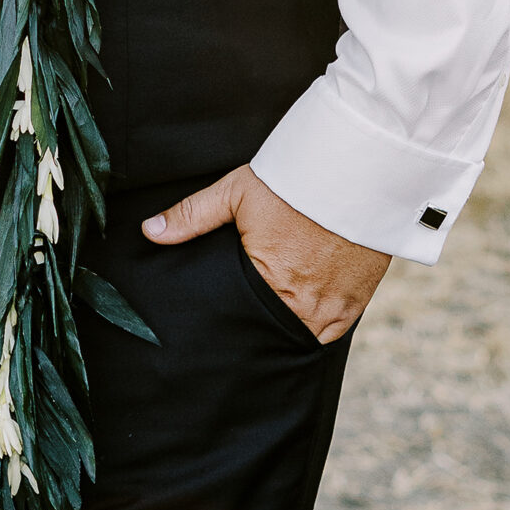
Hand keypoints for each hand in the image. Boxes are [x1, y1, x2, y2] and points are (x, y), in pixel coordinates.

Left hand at [142, 164, 390, 343]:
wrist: (357, 172)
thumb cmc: (293, 181)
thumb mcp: (235, 193)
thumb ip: (192, 216)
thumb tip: (150, 232)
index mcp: (269, 282)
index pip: (242, 318)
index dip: (233, 320)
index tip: (226, 319)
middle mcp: (304, 304)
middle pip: (274, 333)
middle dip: (260, 330)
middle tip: (247, 324)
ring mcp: (335, 306)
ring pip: (305, 336)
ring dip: (290, 331)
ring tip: (273, 324)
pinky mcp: (359, 301)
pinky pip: (334, 331)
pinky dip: (319, 327)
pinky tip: (304, 319)